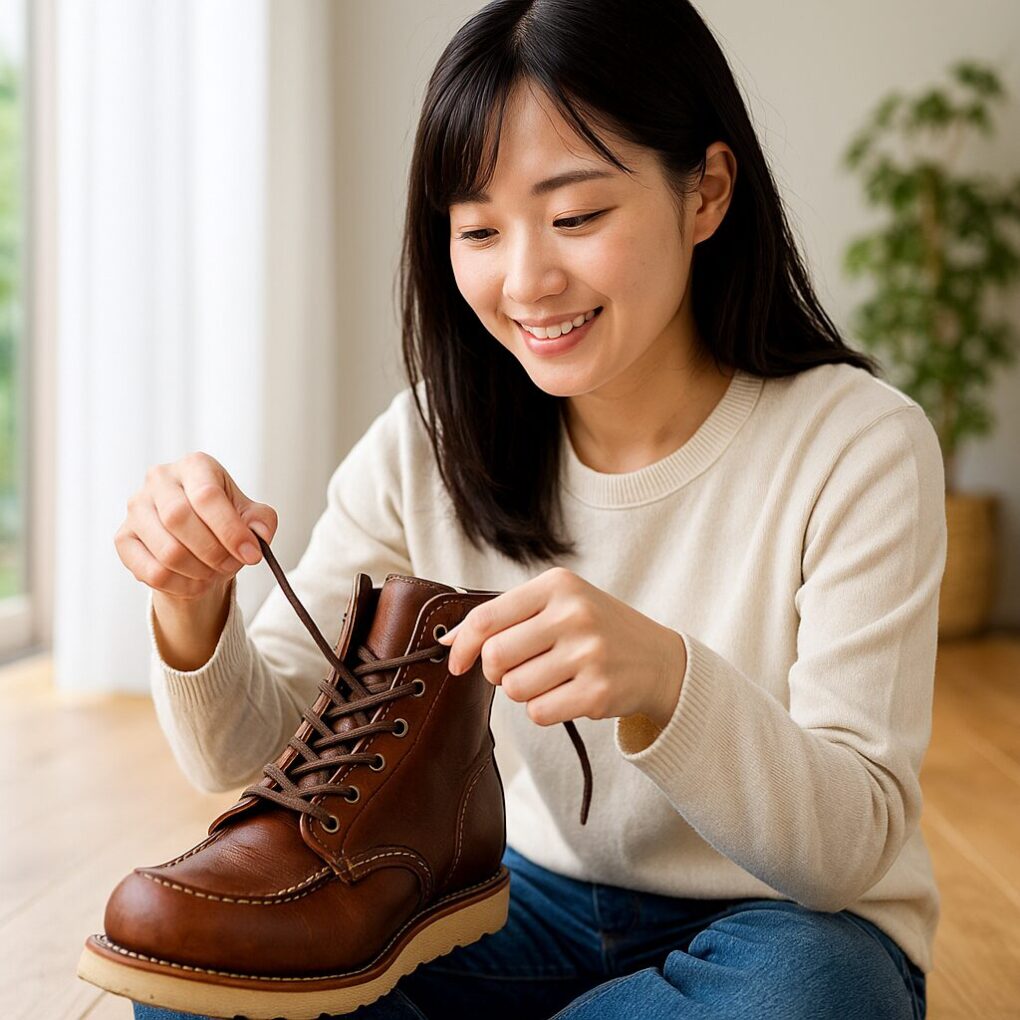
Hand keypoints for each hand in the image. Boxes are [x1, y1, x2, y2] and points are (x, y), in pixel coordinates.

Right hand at [115, 452, 277, 600]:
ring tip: (215, 572)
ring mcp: (136, 508)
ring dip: (200, 571)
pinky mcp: (123, 538)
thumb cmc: (223, 522)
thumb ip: (262, 521)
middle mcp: (159, 480)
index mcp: (195, 466)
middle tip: (232, 565)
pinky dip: (181, 585)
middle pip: (180, 520)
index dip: (231, 530)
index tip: (251, 554)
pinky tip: (195, 581)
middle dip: (214, 551)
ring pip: (167, 551)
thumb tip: (259, 535)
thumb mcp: (250, 516)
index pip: (207, 496)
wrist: (196, 541)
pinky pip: (152, 572)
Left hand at [438, 567, 686, 729]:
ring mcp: (589, 653)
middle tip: (521, 668)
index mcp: (558, 585)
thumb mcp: (557, 605)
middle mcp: (574, 614)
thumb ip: (505, 618)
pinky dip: (544, 709)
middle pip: (495, 658)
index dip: (462, 645)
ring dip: (524, 691)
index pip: (487, 618)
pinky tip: (568, 694)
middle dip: (498, 671)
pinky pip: (538, 713)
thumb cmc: (594, 630)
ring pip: (515, 689)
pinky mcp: (598, 692)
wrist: (659, 660)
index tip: (457, 663)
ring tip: (552, 678)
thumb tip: (446, 643)